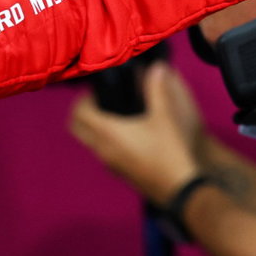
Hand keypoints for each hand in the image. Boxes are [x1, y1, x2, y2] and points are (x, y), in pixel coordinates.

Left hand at [67, 61, 204, 204]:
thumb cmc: (170, 151)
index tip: (97, 91)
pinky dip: (103, 139)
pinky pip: (100, 151)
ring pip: (87, 141)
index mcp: (108, 132)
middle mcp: (102, 148)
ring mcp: (108, 162)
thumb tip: (156, 68)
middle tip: (101, 101)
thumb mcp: (165, 116)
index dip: (82, 99)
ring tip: (115, 114)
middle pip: (76, 128)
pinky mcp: (117, 171)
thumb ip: (157, 90)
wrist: (178, 187)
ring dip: (92, 126)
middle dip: (82, 112)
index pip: (78, 113)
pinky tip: (127, 133)